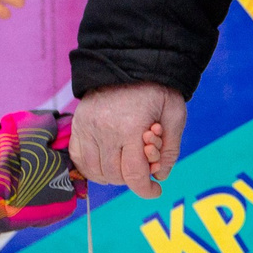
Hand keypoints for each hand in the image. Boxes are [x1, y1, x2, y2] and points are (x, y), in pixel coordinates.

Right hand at [72, 82, 187, 198]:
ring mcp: (87, 128)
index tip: (155, 190)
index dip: (145, 190)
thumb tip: (160, 176)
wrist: (128, 63)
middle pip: (115, 176)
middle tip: (144, 167)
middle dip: (133, 179)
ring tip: (127, 163)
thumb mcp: (175, 114)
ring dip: (113, 176)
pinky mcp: (78, 125)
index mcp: (130, 127)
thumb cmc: (156, 89)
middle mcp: (104, 130)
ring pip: (95, 171)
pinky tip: (108, 162)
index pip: (133, 174)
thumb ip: (171, 149)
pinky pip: (79, 159)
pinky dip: (93, 167)